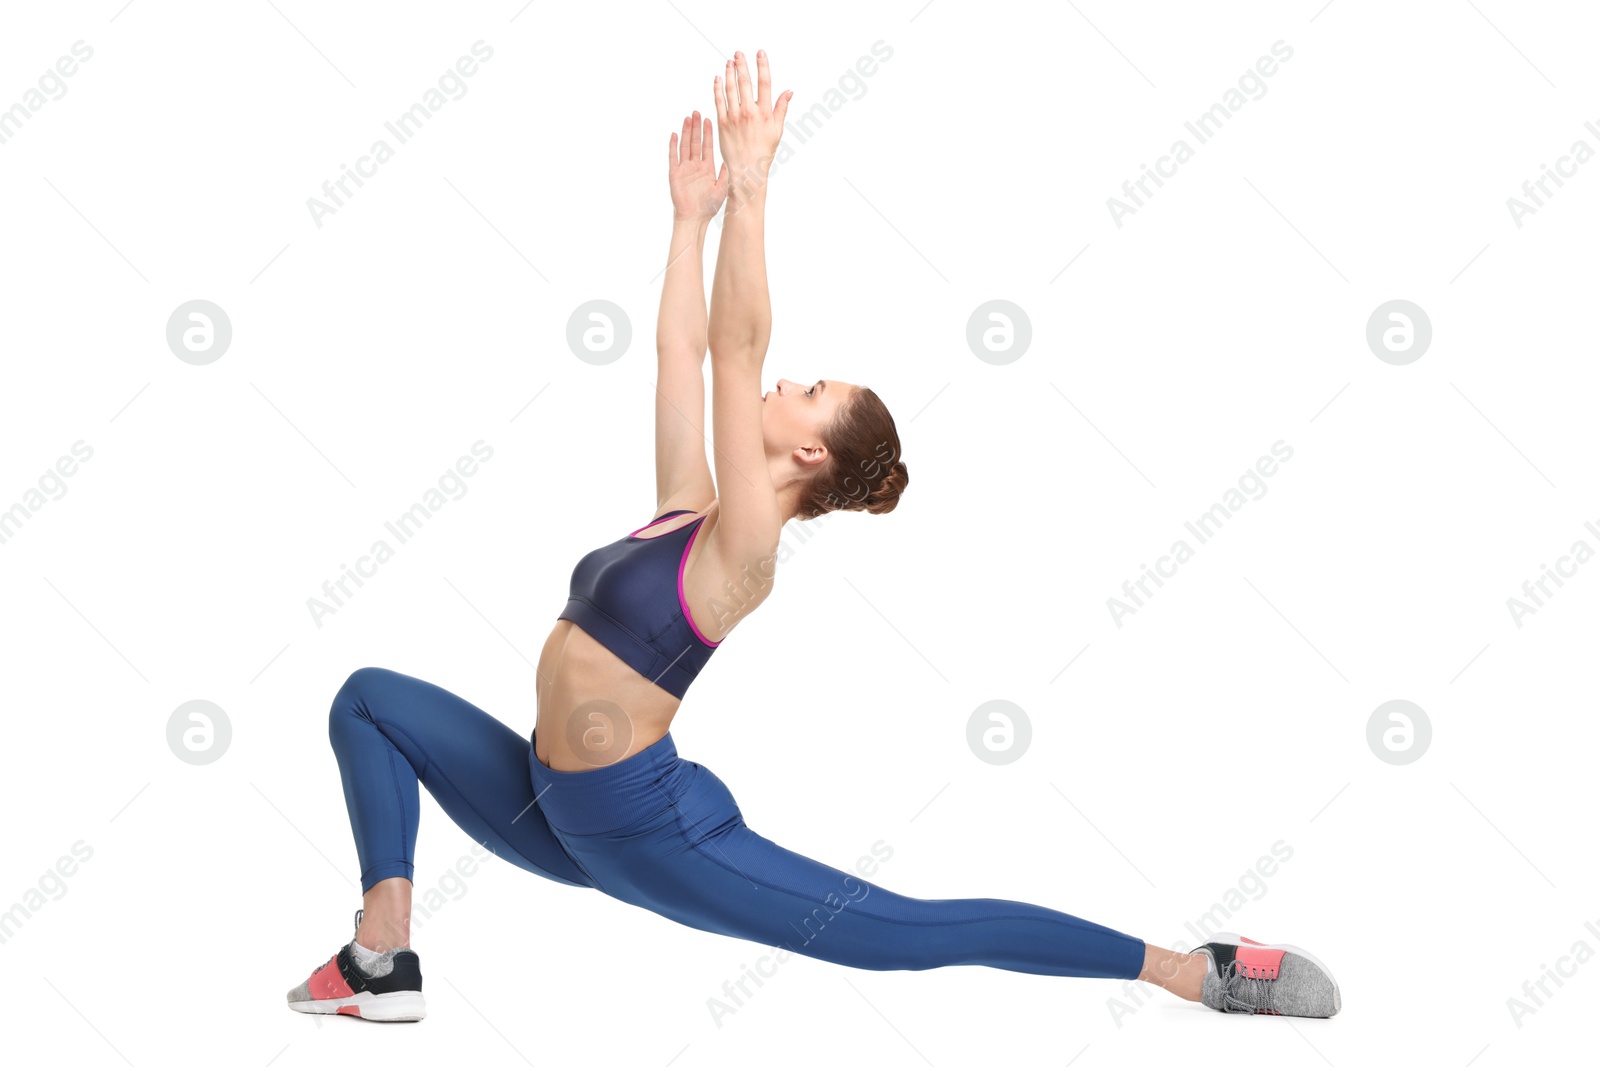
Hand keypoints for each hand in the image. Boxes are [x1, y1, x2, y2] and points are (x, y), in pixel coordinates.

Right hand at [668, 111, 727, 221]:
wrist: (695, 218)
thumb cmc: (709, 207)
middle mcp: (695, 166)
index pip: (707, 146)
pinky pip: (673, 157)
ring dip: (686, 132)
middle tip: (697, 112)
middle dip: (696, 127)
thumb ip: (726, 173)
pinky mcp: (674, 174)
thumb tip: (732, 160)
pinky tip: (675, 134)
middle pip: (695, 142)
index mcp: (707, 168)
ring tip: (687, 118)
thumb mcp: (722, 188)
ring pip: (685, 146)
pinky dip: (674, 146)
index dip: (708, 133)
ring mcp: (684, 169)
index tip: (709, 119)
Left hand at [714, 50, 792, 182]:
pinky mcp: (723, 123)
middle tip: (738, 53)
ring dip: (729, 73)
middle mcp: (749, 112)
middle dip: (742, 65)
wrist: (747, 169)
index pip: (765, 83)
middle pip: (745, 82)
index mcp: (765, 113)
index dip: (762, 66)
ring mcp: (734, 117)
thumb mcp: (777, 130)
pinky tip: (717, 79)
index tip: (760, 53)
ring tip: (729, 62)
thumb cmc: (763, 151)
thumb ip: (781, 108)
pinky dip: (717, 88)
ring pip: (731, 89)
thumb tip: (788, 91)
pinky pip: (719, 101)